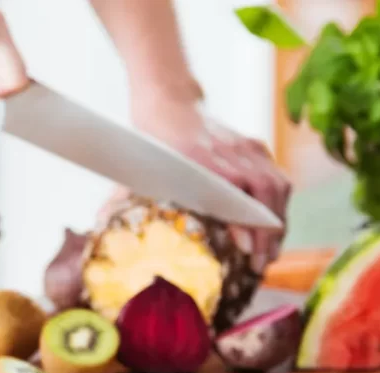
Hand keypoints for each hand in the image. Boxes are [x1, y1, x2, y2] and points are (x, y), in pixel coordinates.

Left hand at [113, 82, 291, 271]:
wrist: (168, 101)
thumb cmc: (152, 141)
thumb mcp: (136, 168)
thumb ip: (123, 197)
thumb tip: (100, 222)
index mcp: (198, 157)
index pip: (232, 192)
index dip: (243, 222)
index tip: (246, 248)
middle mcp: (228, 151)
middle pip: (264, 192)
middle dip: (267, 232)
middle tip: (260, 264)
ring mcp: (246, 146)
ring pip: (277, 186)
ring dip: (277, 223)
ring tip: (270, 253)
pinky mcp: (255, 146)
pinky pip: (278, 178)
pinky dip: (279, 206)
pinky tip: (273, 230)